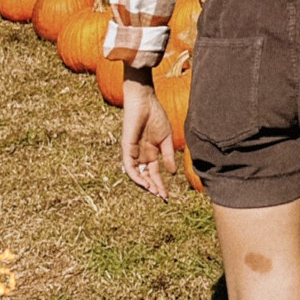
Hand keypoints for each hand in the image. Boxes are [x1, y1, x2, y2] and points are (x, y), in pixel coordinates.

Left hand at [122, 66, 175, 200]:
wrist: (145, 102)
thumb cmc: (156, 116)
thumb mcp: (166, 139)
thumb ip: (169, 156)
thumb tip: (173, 173)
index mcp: (151, 153)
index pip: (154, 173)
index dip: (160, 184)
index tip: (167, 196)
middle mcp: (141, 155)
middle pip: (146, 176)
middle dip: (154, 187)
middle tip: (162, 197)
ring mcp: (133, 152)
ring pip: (137, 174)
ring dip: (145, 184)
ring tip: (154, 192)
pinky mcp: (127, 148)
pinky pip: (129, 166)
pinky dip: (135, 175)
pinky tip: (144, 182)